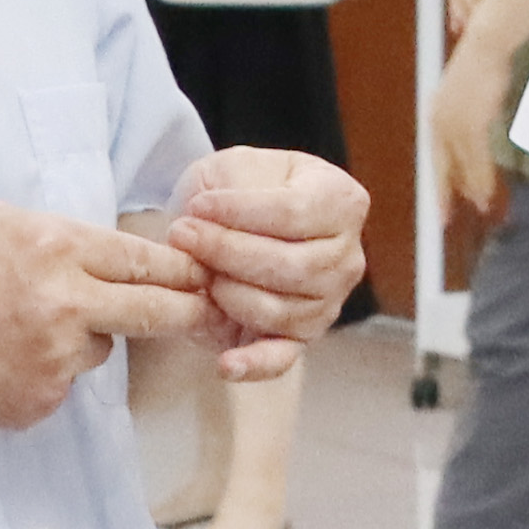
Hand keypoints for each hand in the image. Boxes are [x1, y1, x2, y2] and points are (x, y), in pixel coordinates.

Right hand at [0, 207, 207, 434]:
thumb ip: (56, 235)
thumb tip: (110, 249)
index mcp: (53, 247)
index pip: (146, 259)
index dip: (184, 268)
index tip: (207, 272)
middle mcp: (64, 302)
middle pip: (159, 310)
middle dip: (189, 310)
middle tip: (207, 310)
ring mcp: (55, 358)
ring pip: (105, 346)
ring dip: (87, 336)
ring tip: (23, 326)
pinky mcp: (42, 400)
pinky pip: (67, 381)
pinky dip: (48, 369)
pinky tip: (2, 357)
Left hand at [167, 148, 372, 372]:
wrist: (232, 219)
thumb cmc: (239, 189)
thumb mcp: (237, 164)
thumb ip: (231, 185)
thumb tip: (210, 221)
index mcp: (342, 201)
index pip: (295, 213)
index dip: (240, 212)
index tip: (197, 206)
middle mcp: (347, 256)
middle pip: (290, 265)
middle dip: (226, 252)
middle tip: (182, 235)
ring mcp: (328, 301)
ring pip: (279, 309)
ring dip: (228, 293)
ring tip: (198, 273)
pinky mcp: (301, 337)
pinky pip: (282, 358)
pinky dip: (253, 365)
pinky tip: (225, 364)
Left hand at [434, 28, 521, 218]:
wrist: (487, 45)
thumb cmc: (483, 64)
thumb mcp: (469, 93)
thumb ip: (468, 115)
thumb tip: (476, 133)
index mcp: (437, 114)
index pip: (436, 156)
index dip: (439, 181)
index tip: (441, 202)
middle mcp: (440, 121)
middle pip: (443, 166)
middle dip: (446, 194)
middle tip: (445, 219)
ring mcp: (454, 123)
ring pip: (462, 166)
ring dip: (472, 189)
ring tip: (481, 208)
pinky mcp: (472, 122)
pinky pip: (476, 158)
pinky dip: (482, 177)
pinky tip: (487, 192)